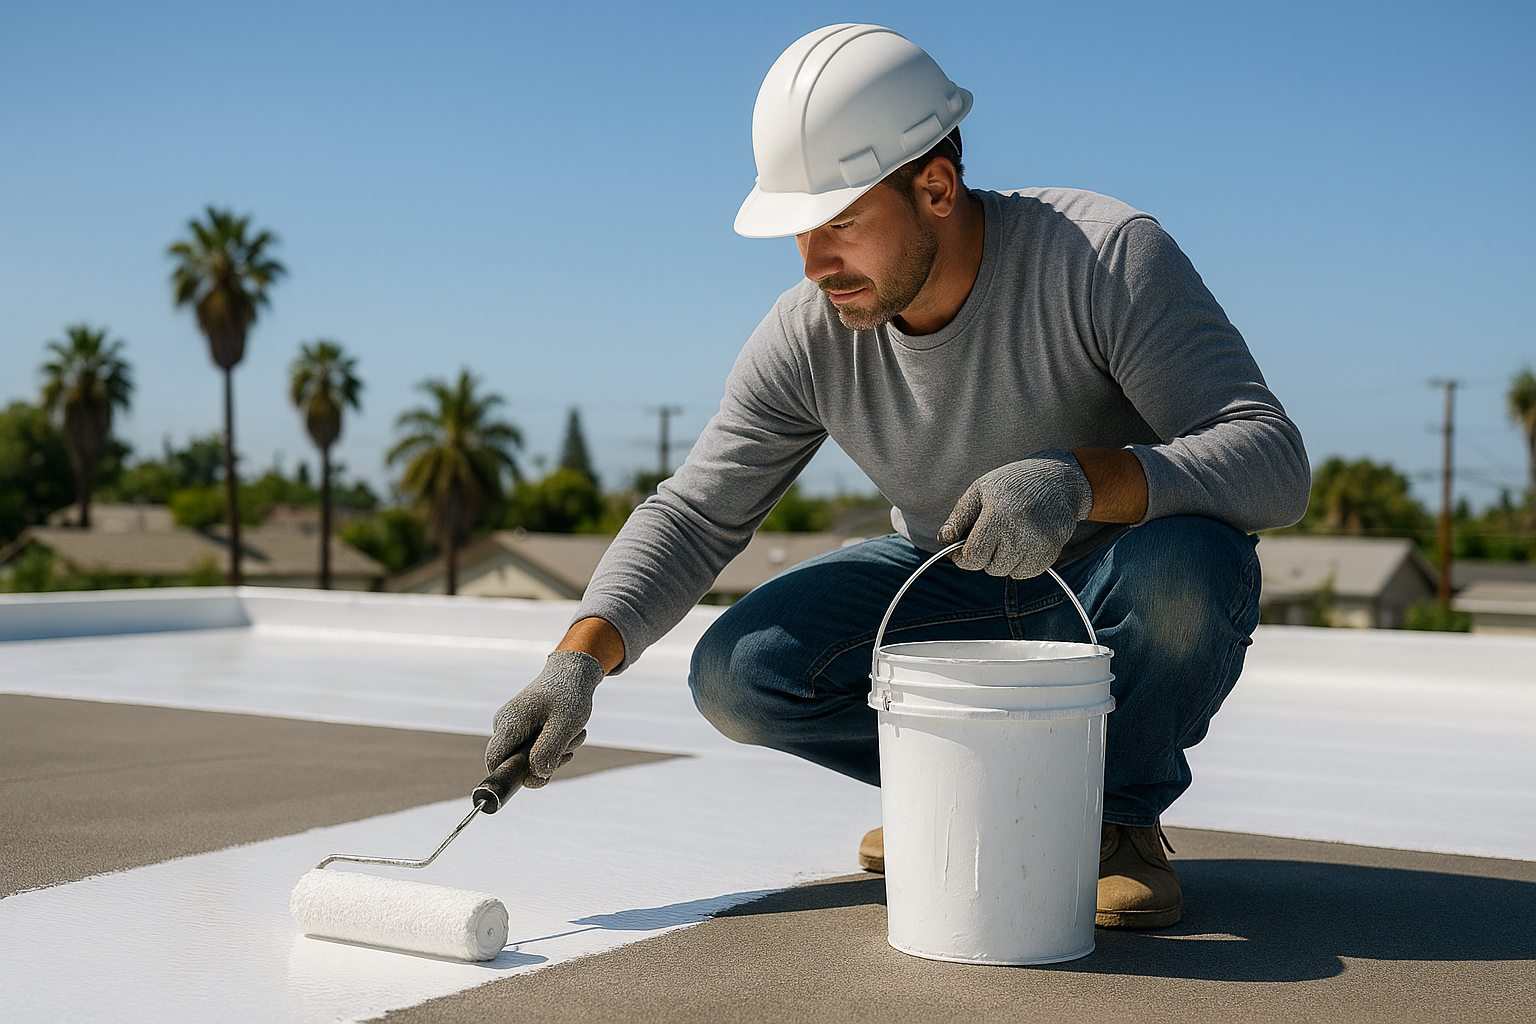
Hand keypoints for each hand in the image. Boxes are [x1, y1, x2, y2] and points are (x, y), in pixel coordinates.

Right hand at [485, 649, 604, 788]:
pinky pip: (536, 752)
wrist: (573, 674)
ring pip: (530, 760)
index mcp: (508, 723)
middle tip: (569, 746)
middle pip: (516, 764)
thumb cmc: (568, 695)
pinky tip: (569, 734)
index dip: (511, 776)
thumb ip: (547, 752)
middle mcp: (504, 726)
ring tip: (574, 733)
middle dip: (546, 762)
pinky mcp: (523, 731)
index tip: (540, 776)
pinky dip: (555, 748)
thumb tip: (534, 778)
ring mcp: (512, 729)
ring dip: (556, 754)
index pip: (494, 761)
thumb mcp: (564, 725)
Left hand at [937, 450, 1093, 578]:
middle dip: (985, 557)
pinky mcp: (1051, 552)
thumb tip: (944, 540)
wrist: (1058, 480)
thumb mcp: (980, 490)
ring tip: (1010, 535)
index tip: (962, 550)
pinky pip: (1027, 573)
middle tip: (991, 535)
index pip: (973, 557)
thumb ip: (959, 517)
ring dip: (1004, 560)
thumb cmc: (1012, 484)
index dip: (962, 557)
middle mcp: (1019, 531)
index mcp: (996, 515)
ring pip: (1009, 573)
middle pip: (991, 568)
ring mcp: (1038, 544)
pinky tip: (1025, 541)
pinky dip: (1021, 563)